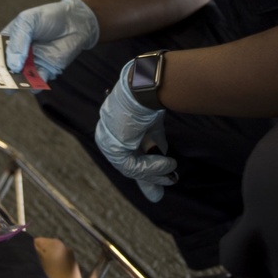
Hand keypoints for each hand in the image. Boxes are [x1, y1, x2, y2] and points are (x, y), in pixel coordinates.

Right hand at [3, 0, 98, 82]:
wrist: (75, 21)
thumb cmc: (49, 17)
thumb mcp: (28, 21)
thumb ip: (19, 40)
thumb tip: (13, 65)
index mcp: (9, 41)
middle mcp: (18, 55)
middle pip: (5, 69)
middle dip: (0, 75)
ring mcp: (31, 64)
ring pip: (19, 79)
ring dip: (16, 83)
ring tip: (14, 85)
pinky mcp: (45, 71)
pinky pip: (37, 82)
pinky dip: (34, 86)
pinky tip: (33, 85)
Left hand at [94, 62, 177, 202]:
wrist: (145, 86)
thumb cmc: (149, 99)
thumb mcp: (153, 127)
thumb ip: (155, 146)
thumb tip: (167, 167)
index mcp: (112, 127)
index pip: (126, 153)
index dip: (144, 168)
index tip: (160, 177)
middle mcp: (105, 134)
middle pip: (126, 164)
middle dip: (146, 178)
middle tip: (161, 191)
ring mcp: (107, 140)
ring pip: (130, 167)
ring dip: (154, 172)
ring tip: (172, 172)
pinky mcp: (113, 145)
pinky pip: (133, 166)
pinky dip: (153, 167)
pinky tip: (169, 164)